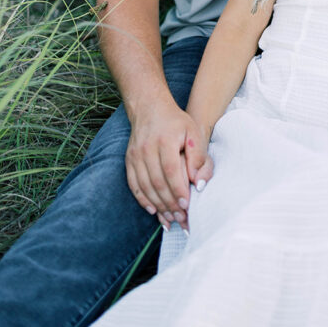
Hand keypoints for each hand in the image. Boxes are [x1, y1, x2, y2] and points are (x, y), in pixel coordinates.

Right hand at [125, 96, 208, 229]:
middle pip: (157, 182)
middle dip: (170, 204)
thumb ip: (198, 156)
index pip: (171, 170)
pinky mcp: (129, 160)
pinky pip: (134, 184)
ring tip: (170, 219)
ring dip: (158, 206)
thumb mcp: (193, 131)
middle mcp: (147, 148)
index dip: (178, 190)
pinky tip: (153, 210)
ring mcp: (135, 154)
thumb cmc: (176, 122)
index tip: (187, 205)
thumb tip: (197, 182)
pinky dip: (143, 200)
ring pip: (145, 186)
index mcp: (165, 140)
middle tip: (181, 219)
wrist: (150, 108)